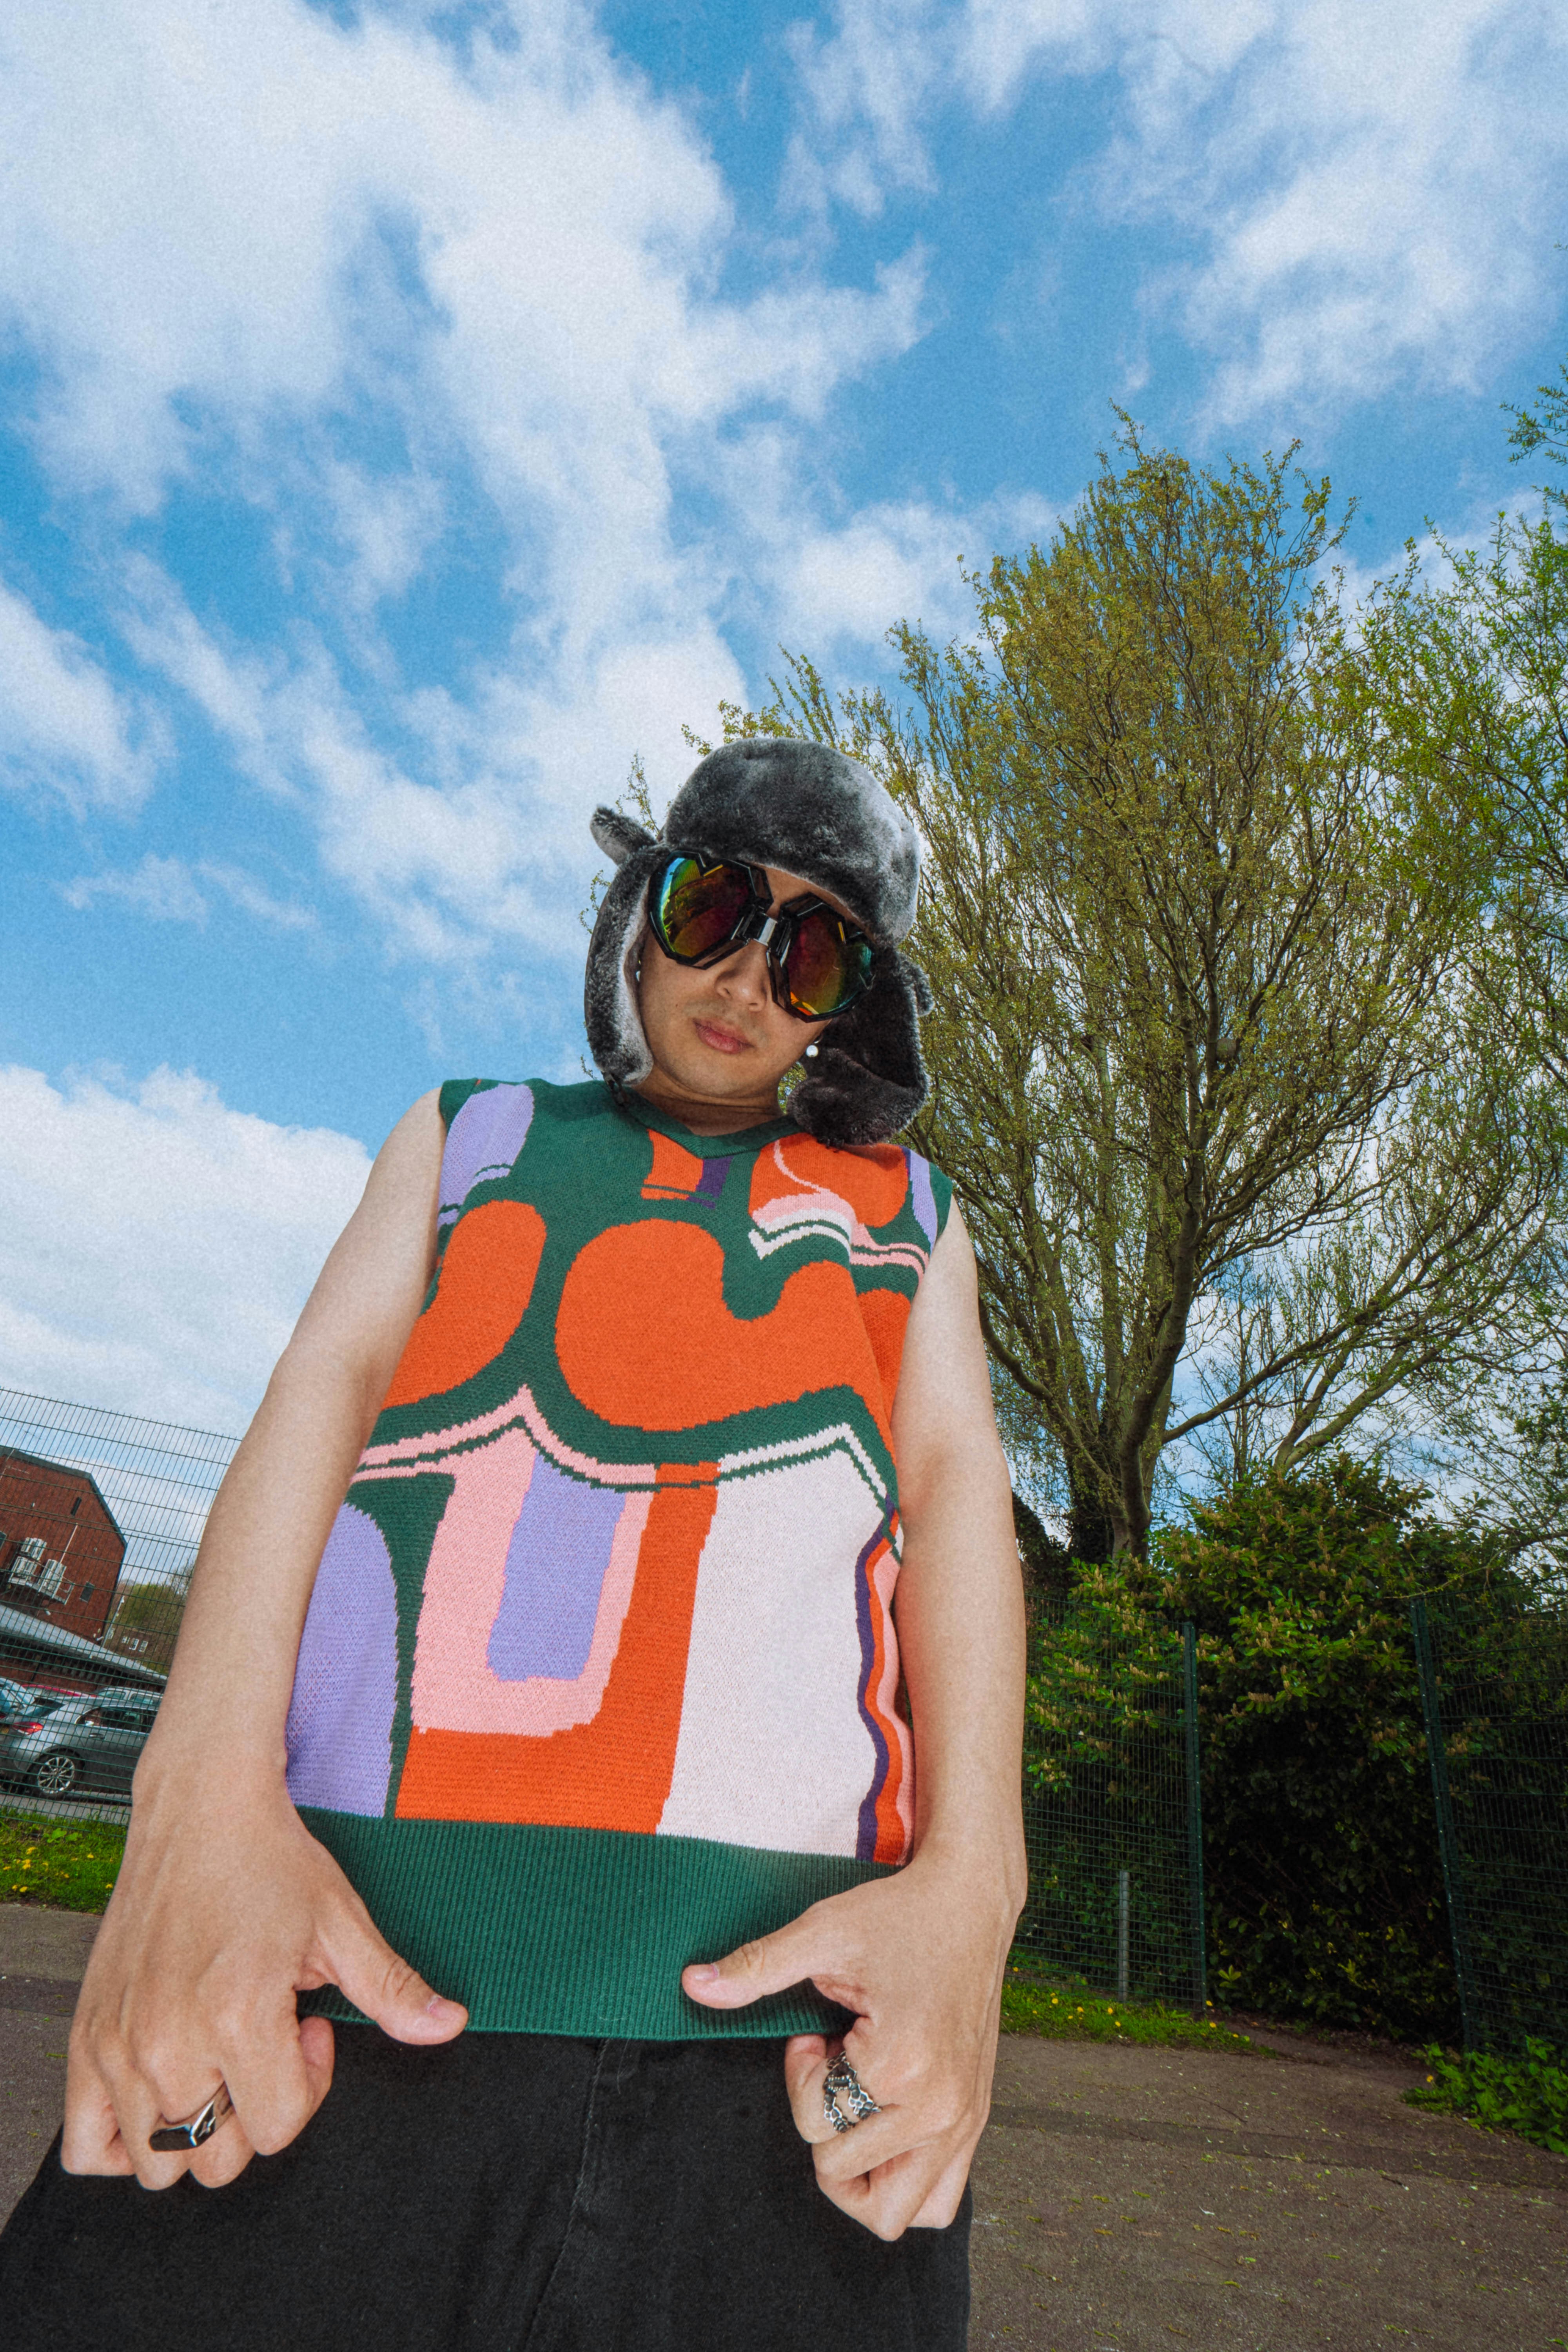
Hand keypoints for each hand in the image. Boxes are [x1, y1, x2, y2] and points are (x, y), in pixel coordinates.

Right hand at [64, 1774, 465, 2189]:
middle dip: (258, 2112)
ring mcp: (118, 2044)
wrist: (200, 1806)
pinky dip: (123, 2145)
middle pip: (220, 2158)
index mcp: (235, 2015)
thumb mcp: (340, 1922)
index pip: (279, 2127)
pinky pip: (88, 2146)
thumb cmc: (268, 1858)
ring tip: (219, 2060)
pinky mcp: (88, 2037)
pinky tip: (163, 2096)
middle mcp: (168, 2041)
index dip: (310, 2084)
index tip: (307, 2023)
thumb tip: (449, 2025)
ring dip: (198, 2128)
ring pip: (159, 2163)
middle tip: (267, 2042)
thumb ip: (391, 1988)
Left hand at [681, 1851, 1014, 2239]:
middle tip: (837, 2063)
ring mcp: (963, 2120)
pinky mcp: (976, 2120)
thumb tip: (691, 1985)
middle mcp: (939, 2107)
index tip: (818, 2028)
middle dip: (823, 2122)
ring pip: (897, 2213)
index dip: (800, 2071)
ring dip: (860, 2172)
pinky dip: (904, 2181)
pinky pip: (939, 2199)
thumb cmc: (900, 1913)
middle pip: (844, 2174)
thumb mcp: (822, 1932)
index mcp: (901, 2065)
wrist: (971, 1901)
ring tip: (855, 2105)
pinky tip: (884, 2124)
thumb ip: (757, 1968)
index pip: (814, 2120)